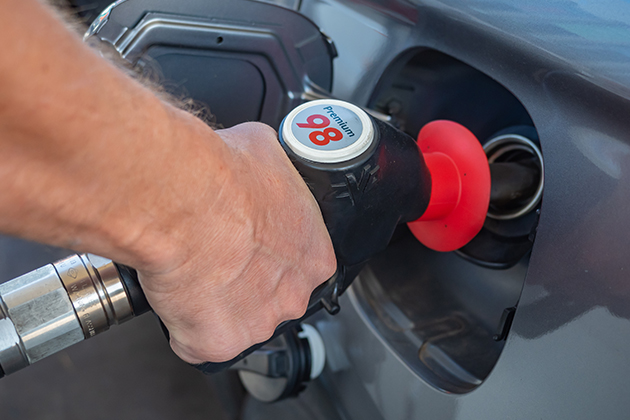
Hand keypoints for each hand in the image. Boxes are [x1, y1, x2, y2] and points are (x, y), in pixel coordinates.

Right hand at [134, 118, 336, 362]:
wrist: (178, 199)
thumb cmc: (220, 175)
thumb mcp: (263, 150)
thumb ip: (274, 172)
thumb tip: (262, 165)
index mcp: (313, 254)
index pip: (301, 266)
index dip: (272, 256)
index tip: (251, 247)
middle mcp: (293, 293)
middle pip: (272, 298)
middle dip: (248, 283)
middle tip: (219, 257)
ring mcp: (257, 323)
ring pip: (237, 321)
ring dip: (217, 304)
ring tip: (193, 270)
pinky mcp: (218, 343)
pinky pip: (199, 342)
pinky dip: (185, 325)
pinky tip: (176, 293)